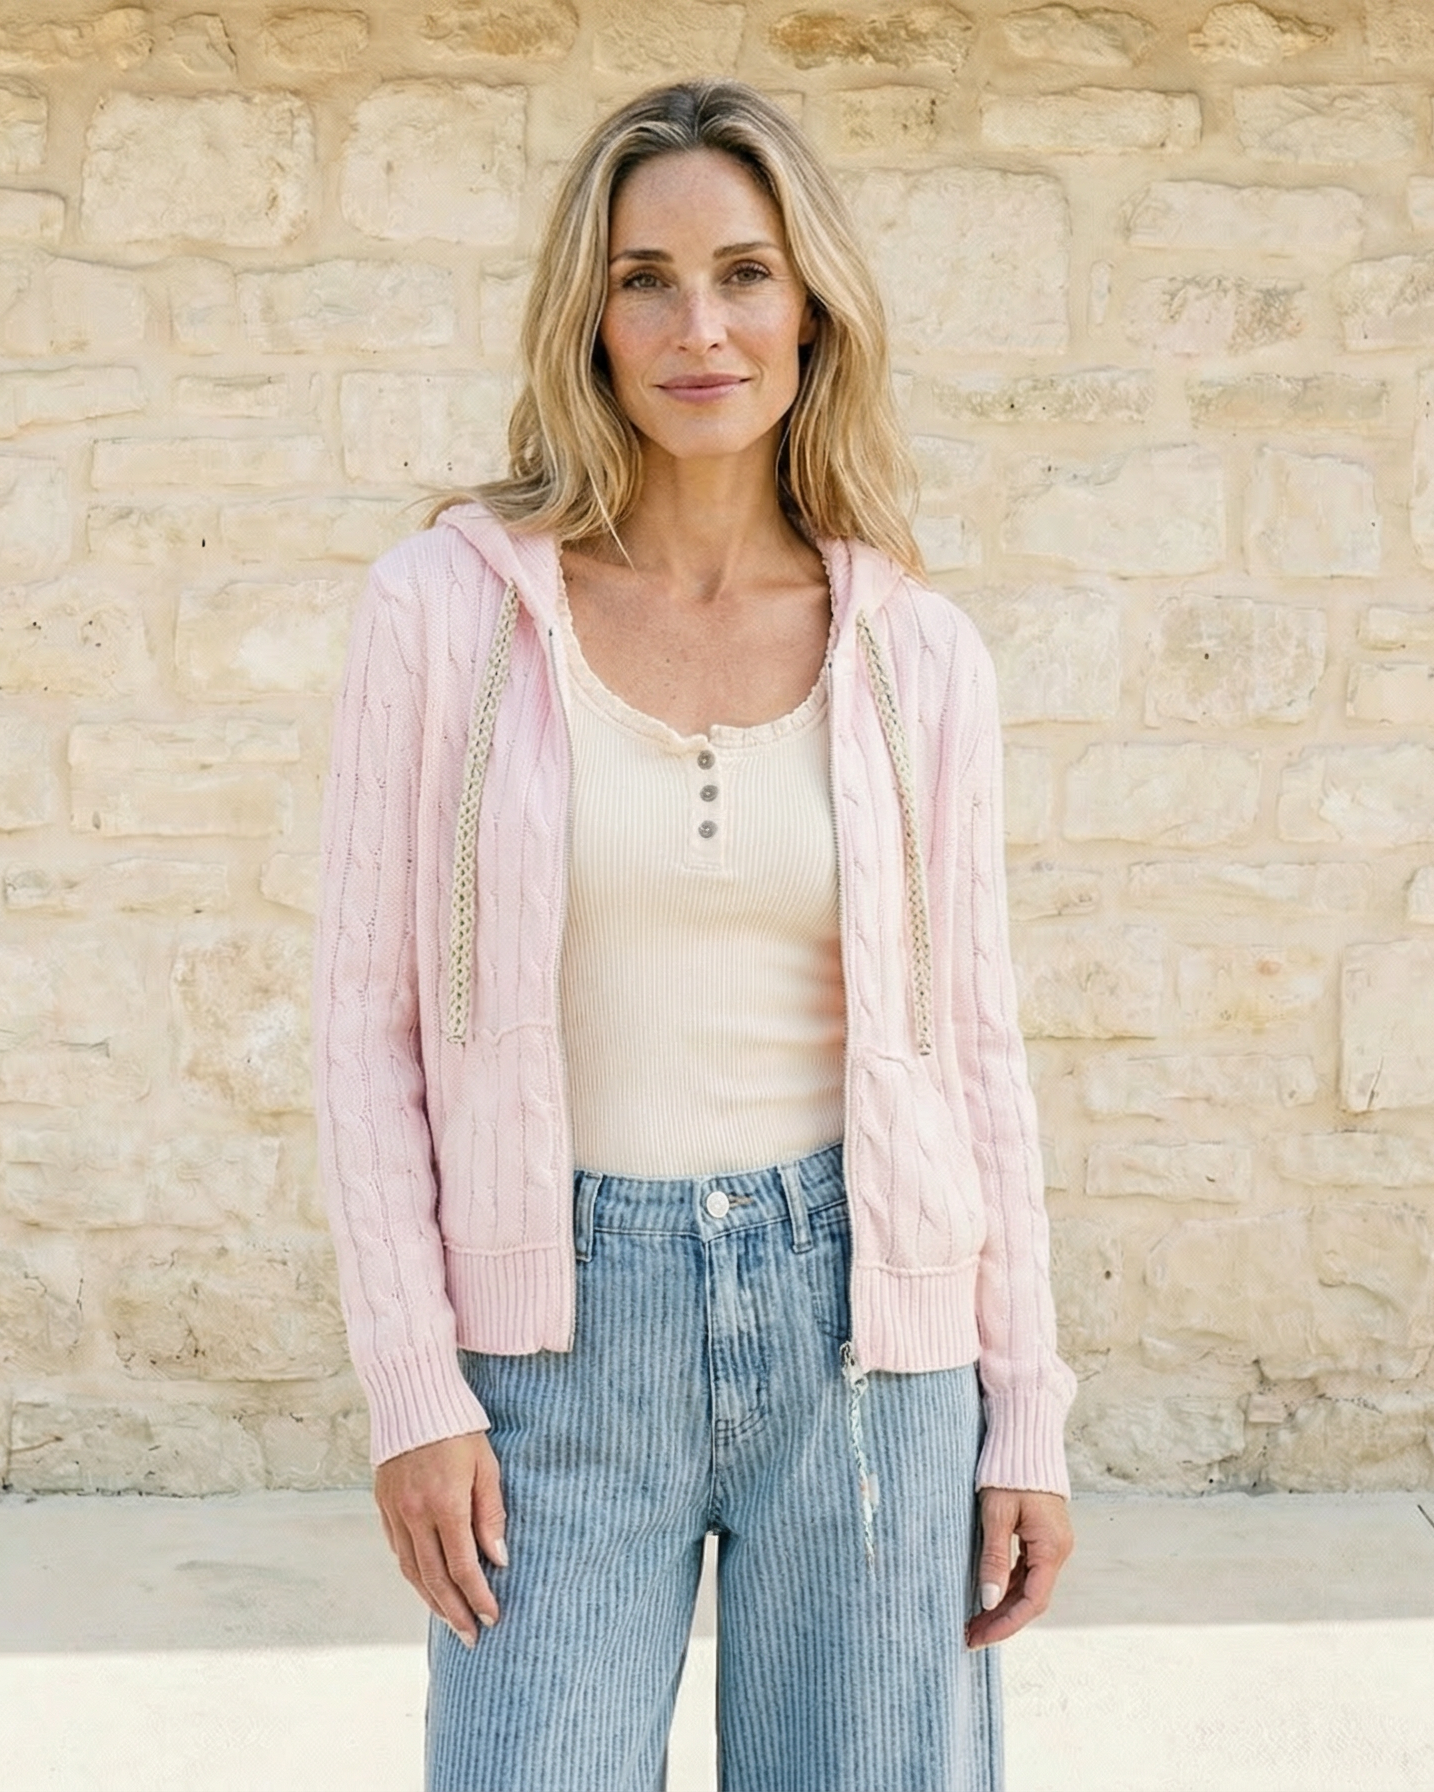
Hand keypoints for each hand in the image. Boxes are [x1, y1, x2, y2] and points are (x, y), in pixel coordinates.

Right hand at [374, 1431, 507, 1646]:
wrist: (412, 1396)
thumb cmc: (460, 1429)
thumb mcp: (486, 1466)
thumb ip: (491, 1515)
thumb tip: (498, 1561)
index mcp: (444, 1504)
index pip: (462, 1567)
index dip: (478, 1597)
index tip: (493, 1617)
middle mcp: (414, 1514)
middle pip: (434, 1579)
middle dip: (454, 1612)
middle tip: (471, 1637)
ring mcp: (394, 1511)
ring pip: (411, 1571)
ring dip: (431, 1601)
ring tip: (450, 1621)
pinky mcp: (382, 1505)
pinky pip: (398, 1550)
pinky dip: (414, 1573)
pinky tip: (427, 1584)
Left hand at [964, 1486, 1072, 1649]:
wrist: (1025, 1439)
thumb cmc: (1009, 1473)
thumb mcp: (997, 1515)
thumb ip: (993, 1558)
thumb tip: (988, 1600)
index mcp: (1051, 1547)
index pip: (1032, 1601)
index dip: (1006, 1624)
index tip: (979, 1638)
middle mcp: (1057, 1550)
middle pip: (1030, 1598)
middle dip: (1001, 1620)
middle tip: (969, 1637)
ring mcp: (1051, 1544)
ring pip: (1027, 1586)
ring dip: (1002, 1606)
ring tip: (973, 1622)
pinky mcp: (1042, 1536)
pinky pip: (1026, 1571)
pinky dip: (1007, 1586)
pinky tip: (987, 1596)